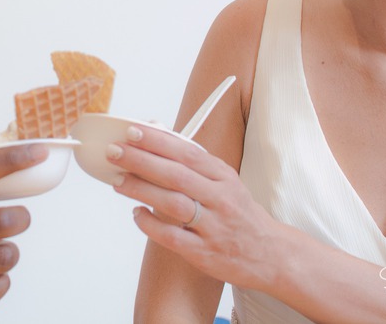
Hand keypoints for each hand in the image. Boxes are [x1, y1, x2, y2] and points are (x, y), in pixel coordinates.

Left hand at [110, 126, 282, 291]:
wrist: (270, 254)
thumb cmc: (238, 212)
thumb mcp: (224, 180)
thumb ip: (192, 158)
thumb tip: (157, 130)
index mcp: (223, 176)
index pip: (188, 152)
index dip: (158, 141)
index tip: (132, 131)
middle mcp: (220, 199)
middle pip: (177, 175)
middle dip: (142, 161)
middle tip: (114, 152)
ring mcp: (213, 227)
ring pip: (174, 203)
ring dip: (142, 190)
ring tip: (118, 181)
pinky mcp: (205, 252)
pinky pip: (173, 237)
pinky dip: (151, 225)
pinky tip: (136, 214)